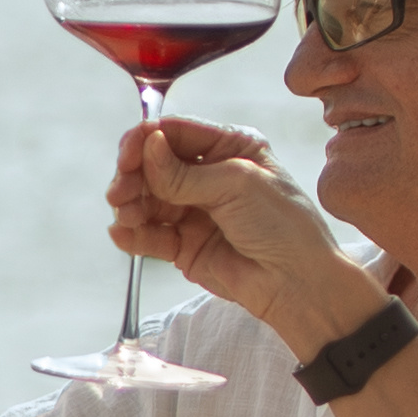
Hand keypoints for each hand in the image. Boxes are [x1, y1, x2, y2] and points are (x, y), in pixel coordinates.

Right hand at [107, 112, 370, 353]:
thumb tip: (145, 147)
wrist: (296, 284)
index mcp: (229, 147)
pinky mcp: (184, 245)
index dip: (145, 140)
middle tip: (120, 192)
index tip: (127, 156)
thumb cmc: (282, 225)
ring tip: (129, 216)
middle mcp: (209, 175)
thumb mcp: (236, 185)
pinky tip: (123, 234)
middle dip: (133, 176)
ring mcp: (195, 211)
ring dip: (131, 205)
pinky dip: (132, 234)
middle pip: (153, 165)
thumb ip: (184, 172)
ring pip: (146, 200)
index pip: (175, 132)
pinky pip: (149, 235)